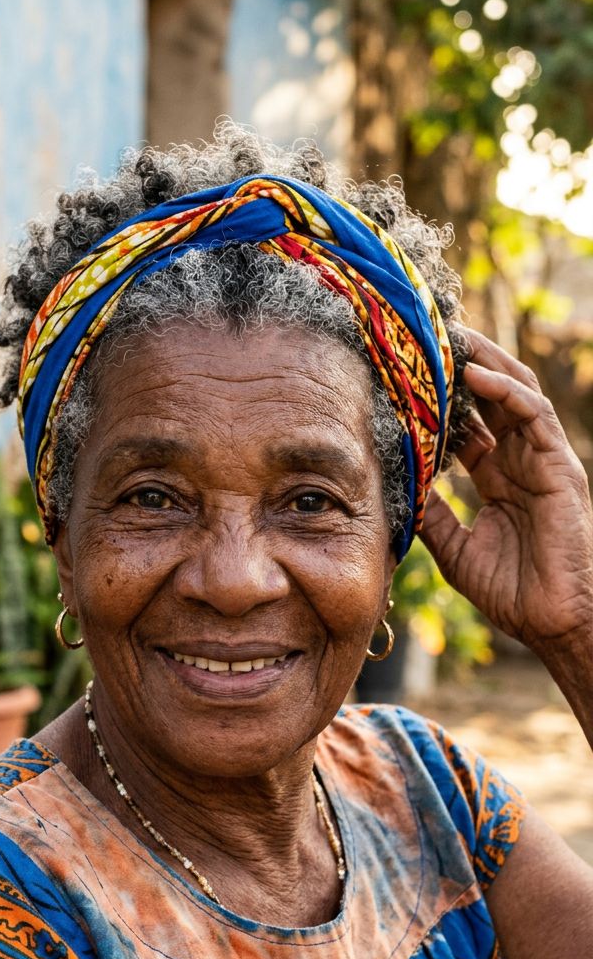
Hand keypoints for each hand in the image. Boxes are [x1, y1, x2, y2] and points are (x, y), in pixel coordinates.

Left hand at [420, 329, 592, 659]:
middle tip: (426, 339)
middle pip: (491, 399)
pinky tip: (474, 375)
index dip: (442, 401)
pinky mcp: (559, 464)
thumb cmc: (512, 593)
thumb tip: (398, 486)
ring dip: (483, 363)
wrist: (553, 621)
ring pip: (515, 393)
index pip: (469, 426)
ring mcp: (542, 460)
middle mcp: (522, 462)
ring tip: (449, 337)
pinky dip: (505, 390)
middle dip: (462, 367)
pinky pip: (533, 413)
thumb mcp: (455, 548)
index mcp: (499, 479)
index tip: (406, 379)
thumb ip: (432, 514)